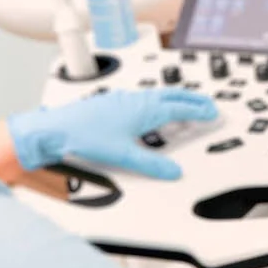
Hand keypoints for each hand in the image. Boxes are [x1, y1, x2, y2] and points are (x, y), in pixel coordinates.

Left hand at [7, 88, 217, 180]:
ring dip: (175, 99)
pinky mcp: (113, 104)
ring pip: (157, 96)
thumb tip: (172, 171)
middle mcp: (136, 100)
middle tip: (207, 104)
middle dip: (192, 100)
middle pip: (172, 96)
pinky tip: (150, 112)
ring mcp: (124, 100)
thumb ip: (151, 164)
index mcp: (144, 109)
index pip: (180, 108)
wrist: (54, 129)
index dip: (199, 111)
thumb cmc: (82, 136)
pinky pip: (144, 99)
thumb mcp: (122, 155)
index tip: (213, 113)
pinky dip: (157, 102)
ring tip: (184, 105)